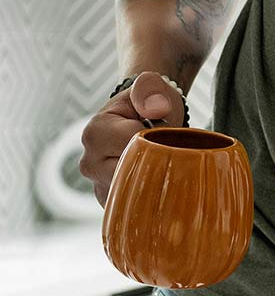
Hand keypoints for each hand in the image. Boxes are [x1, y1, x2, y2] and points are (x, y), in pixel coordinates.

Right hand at [78, 73, 183, 207]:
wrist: (143, 122)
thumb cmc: (149, 104)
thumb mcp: (152, 88)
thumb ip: (151, 90)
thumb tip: (156, 109)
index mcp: (95, 133)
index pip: (135, 145)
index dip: (159, 137)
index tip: (161, 129)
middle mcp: (89, 163)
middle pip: (135, 172)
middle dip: (158, 160)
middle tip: (163, 146)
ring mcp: (98, 186)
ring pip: (135, 192)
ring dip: (155, 177)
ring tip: (157, 159)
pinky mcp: (110, 203)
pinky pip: (133, 206)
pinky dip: (150, 195)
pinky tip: (155, 179)